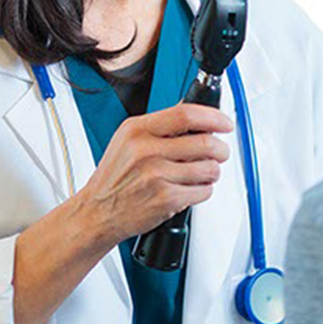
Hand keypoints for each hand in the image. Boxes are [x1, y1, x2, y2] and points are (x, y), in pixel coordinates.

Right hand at [69, 103, 232, 244]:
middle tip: (220, 152)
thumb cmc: (114, 177)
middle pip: (204, 142)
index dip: (213, 117)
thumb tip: (192, 112)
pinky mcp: (165, 199)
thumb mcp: (127, 140)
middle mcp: (145, 151)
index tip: (225, 123)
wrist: (97, 211)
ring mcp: (156, 176)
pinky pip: (203, 191)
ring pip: (208, 168)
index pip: (186, 114)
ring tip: (202, 173)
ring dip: (213, 171)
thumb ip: (159, 125)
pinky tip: (190, 189)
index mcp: (137, 130)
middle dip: (221, 149)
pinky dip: (203, 191)